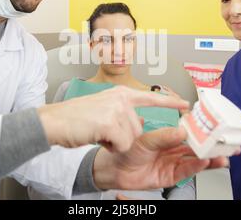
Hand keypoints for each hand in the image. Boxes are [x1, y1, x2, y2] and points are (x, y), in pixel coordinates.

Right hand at [38, 86, 189, 152]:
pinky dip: (110, 147)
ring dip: (115, 142)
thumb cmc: (74, 118)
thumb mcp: (102, 108)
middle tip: (103, 132)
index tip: (186, 104)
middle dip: (124, 137)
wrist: (54, 122)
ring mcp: (117, 108)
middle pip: (139, 128)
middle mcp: (121, 98)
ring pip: (131, 138)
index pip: (151, 96)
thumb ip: (121, 111)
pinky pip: (122, 144)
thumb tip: (137, 121)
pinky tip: (97, 137)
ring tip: (98, 133)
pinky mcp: (111, 122)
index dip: (170, 101)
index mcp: (120, 93)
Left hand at [92, 125, 229, 189]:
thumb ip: (164, 136)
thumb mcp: (146, 139)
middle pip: (198, 148)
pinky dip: (197, 167)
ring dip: (210, 158)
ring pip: (196, 160)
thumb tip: (181, 131)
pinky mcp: (171, 176)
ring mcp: (173, 163)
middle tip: (228, 144)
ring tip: (223, 156)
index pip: (190, 133)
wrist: (115, 169)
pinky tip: (206, 162)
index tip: (216, 128)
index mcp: (169, 137)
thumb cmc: (127, 150)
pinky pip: (187, 171)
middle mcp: (173, 150)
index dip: (204, 131)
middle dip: (213, 146)